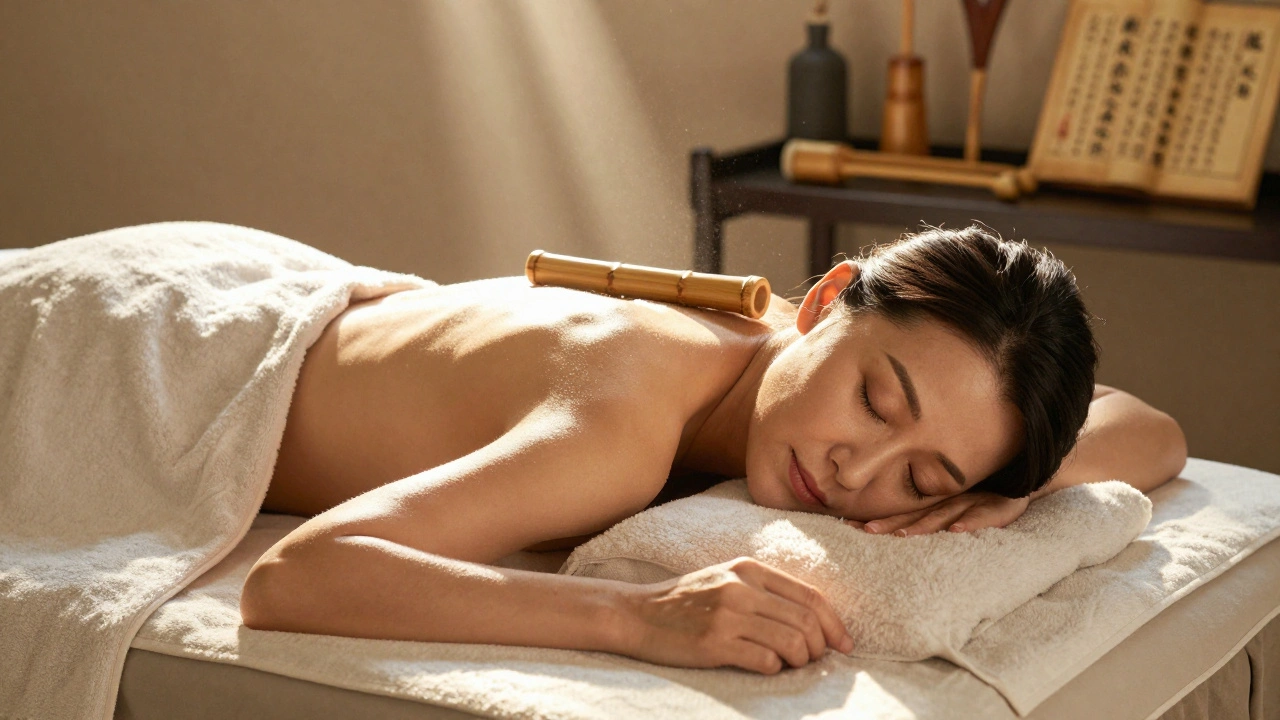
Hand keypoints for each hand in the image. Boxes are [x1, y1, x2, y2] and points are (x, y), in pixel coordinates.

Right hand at [619, 557, 853, 673]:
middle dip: (820, 647)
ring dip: (800, 660)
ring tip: (789, 665)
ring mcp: (727, 615)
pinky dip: (774, 668)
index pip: (810, 596)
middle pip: (807, 621)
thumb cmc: (685, 601)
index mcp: (749, 569)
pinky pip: (765, 660)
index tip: (844, 645)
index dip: (835, 623)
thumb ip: (764, 592)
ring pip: (792, 642)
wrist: (636, 614)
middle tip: (814, 661)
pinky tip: (764, 667)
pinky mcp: (713, 643)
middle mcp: (741, 588)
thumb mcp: (726, 579)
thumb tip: (813, 622)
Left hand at [842, 492, 1031, 535]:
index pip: (906, 512)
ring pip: (946, 514)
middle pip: (919, 514)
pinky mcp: (1003, 506)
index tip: (852, 528)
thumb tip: (897, 531)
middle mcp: (954, 500)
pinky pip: (986, 516)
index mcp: (941, 501)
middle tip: (867, 532)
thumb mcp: (961, 502)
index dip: (882, 520)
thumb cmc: (991, 492)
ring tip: (902, 534)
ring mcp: (977, 501)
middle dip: (892, 524)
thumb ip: (933, 515)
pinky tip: (956, 531)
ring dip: (924, 525)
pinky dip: (971, 522)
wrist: (1032, 473)